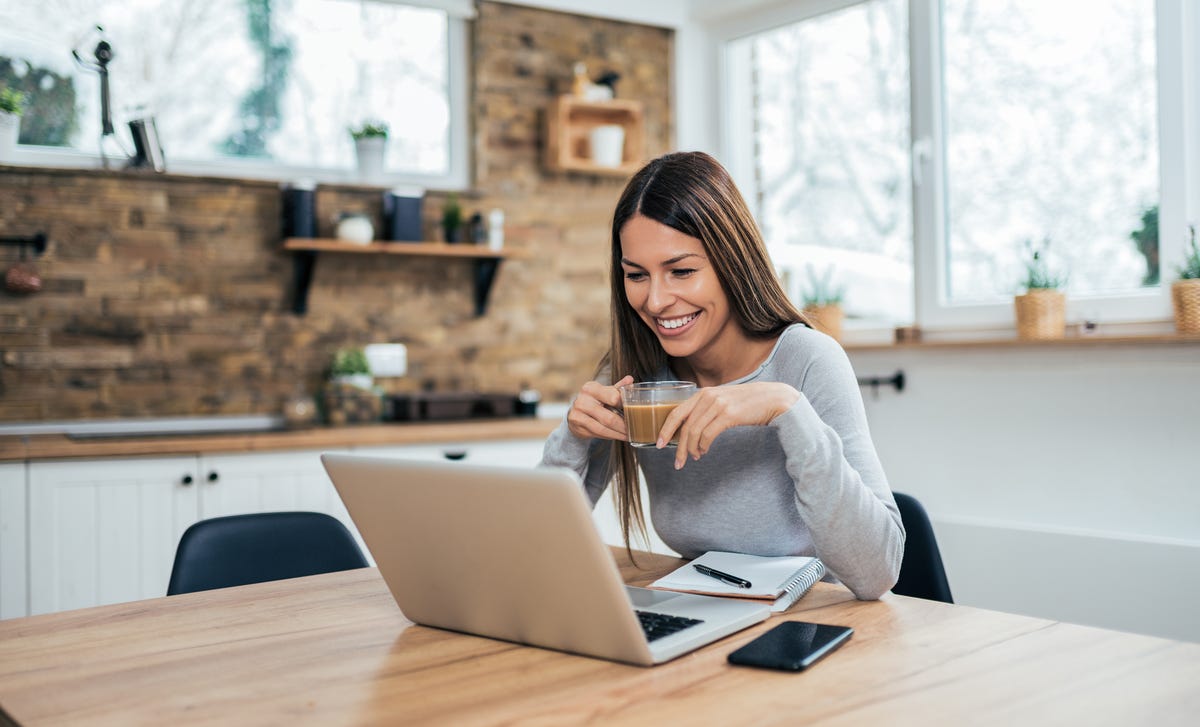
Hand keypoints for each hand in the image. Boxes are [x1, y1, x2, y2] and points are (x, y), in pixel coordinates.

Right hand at [567, 375, 632, 441]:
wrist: (575, 412)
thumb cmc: (594, 401)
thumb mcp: (604, 392)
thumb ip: (617, 388)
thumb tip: (630, 380)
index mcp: (591, 388)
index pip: (613, 397)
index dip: (626, 406)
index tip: (635, 412)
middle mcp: (583, 400)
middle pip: (609, 417)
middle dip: (623, 426)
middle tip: (634, 429)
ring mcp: (578, 414)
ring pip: (603, 428)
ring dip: (618, 434)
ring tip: (628, 435)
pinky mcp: (577, 426)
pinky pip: (597, 434)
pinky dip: (610, 436)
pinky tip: (617, 436)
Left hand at [658, 382, 799, 468]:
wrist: (772, 398)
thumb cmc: (747, 403)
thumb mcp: (722, 400)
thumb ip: (706, 408)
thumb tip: (691, 428)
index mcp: (702, 394)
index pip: (676, 412)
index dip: (666, 429)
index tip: (659, 443)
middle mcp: (707, 397)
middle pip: (684, 425)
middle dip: (677, 446)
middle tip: (677, 462)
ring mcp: (718, 405)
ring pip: (695, 432)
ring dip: (692, 449)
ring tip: (694, 458)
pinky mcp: (729, 415)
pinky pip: (708, 435)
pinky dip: (703, 446)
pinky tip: (704, 451)